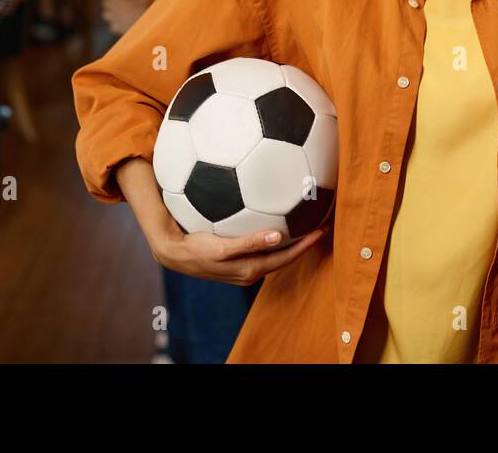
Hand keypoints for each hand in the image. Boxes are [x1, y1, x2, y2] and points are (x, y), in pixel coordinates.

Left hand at [100, 0, 149, 34]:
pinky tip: (122, 24)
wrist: (143, 25)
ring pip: (106, 15)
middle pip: (105, 3)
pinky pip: (113, 25)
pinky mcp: (115, 28)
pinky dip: (116, 24)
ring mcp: (112, 18)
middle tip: (115, 1)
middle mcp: (111, 8)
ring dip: (110, 13)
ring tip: (117, 13)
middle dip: (109, 2)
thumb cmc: (143, 9)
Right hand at [150, 222, 327, 285]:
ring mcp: (245, 269)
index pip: (286, 257)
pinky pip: (264, 253)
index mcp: (252, 270)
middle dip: (303, 244)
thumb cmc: (198, 248)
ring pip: (275, 256)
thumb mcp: (223, 247)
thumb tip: (278, 236)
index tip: (321, 230)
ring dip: (291, 244)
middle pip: (285, 258)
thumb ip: (250, 243)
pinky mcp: (238, 263)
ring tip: (305, 226)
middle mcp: (252, 272)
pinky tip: (278, 229)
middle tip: (320, 226)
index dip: (305, 245)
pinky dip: (275, 243)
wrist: (176, 254)